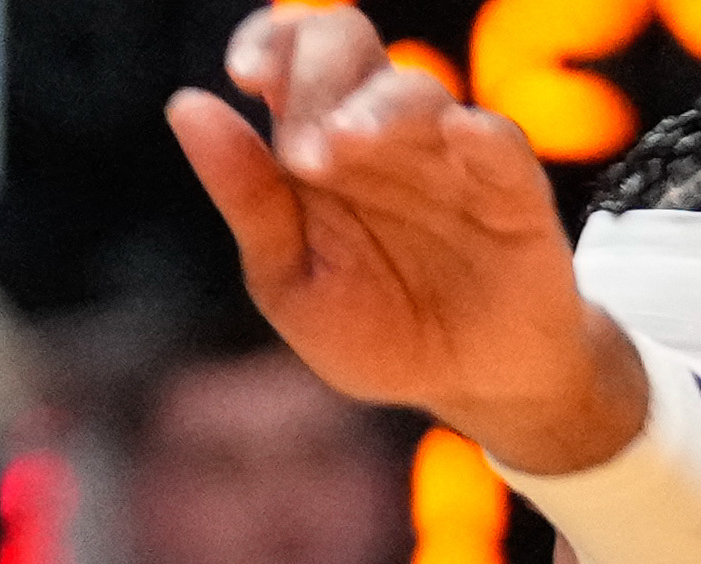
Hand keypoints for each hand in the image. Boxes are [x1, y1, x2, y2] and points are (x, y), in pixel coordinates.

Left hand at [167, 6, 644, 470]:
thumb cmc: (378, 328)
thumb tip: (185, 106)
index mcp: (321, 140)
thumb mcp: (292, 281)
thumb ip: (248, 199)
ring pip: (417, 92)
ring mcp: (451, 155)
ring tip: (341, 147)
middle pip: (351, 48)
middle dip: (315, 80)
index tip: (244, 74)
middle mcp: (385, 130)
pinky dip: (480, 135)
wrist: (467, 384)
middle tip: (302, 153)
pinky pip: (501, 144)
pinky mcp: (514, 192)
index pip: (293, 50)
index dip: (270, 41)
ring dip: (376, 109)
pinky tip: (456, 136)